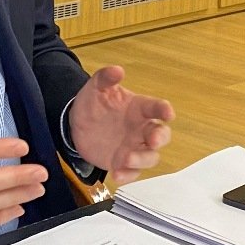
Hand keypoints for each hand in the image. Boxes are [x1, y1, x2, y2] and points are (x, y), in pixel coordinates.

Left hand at [68, 65, 173, 186]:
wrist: (76, 125)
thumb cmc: (93, 104)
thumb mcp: (95, 88)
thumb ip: (105, 78)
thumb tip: (117, 70)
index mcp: (139, 108)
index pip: (156, 107)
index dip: (164, 110)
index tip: (168, 112)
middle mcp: (141, 129)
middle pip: (161, 135)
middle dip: (160, 138)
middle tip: (152, 140)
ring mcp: (134, 147)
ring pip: (150, 157)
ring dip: (142, 159)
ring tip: (125, 158)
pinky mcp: (123, 163)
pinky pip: (132, 172)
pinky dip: (127, 175)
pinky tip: (117, 174)